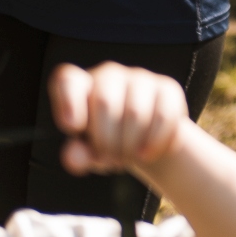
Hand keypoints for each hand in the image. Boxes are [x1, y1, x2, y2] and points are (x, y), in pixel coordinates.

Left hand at [48, 63, 188, 175]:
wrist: (146, 141)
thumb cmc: (108, 142)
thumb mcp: (89, 153)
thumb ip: (77, 156)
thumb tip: (75, 158)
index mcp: (80, 87)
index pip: (67, 80)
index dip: (68, 101)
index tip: (73, 127)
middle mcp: (109, 75)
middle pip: (104, 103)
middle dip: (107, 141)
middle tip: (110, 161)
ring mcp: (140, 78)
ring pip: (135, 112)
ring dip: (131, 146)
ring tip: (128, 158)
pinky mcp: (168, 88)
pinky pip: (163, 116)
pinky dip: (155, 142)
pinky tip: (147, 153)